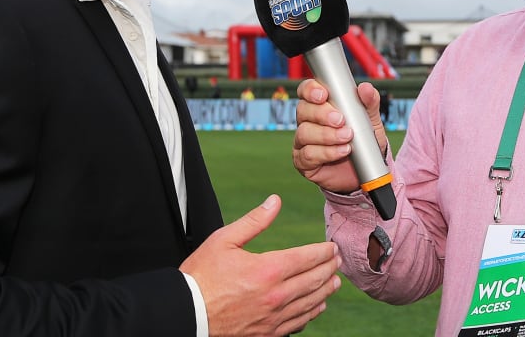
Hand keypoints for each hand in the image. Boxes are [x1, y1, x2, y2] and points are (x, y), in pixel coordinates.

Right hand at [180, 194, 340, 336]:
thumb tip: (274, 201)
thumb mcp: (224, 240)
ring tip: (334, 281)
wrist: (186, 314)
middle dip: (329, 268)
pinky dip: (311, 313)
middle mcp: (276, 295)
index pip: (307, 258)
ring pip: (311, 303)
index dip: (323, 251)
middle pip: (314, 280)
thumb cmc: (201, 276)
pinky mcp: (267, 333)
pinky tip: (316, 306)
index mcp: (267, 269)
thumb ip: (254, 221)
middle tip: (338, 261)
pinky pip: (298, 323)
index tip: (331, 247)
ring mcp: (273, 318)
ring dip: (326, 290)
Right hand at [292, 79, 387, 193]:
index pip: (306, 91)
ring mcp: (303, 142)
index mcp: (320, 105)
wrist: (365, 171)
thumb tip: (365, 88)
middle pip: (303, 110)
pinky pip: (308, 154)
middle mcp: (307, 121)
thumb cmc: (363, 142)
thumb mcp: (371, 121)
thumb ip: (369, 103)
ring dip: (327, 135)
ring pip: (304, 133)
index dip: (311, 90)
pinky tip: (342, 151)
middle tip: (341, 120)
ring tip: (347, 138)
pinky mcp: (303, 161)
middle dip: (322, 114)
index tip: (324, 95)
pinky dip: (327, 152)